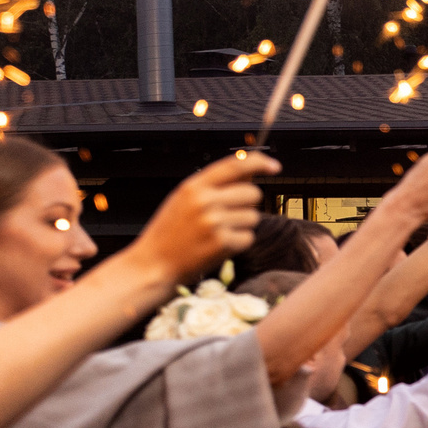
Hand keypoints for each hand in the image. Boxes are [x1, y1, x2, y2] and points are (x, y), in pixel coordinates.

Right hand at [130, 152, 274, 283]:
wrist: (154, 264)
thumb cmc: (170, 232)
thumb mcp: (183, 200)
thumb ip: (213, 185)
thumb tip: (249, 173)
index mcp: (194, 186)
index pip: (235, 166)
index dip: (259, 162)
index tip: (274, 166)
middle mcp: (205, 201)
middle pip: (253, 193)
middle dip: (247, 204)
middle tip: (227, 216)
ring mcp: (215, 223)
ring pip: (253, 217)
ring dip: (242, 225)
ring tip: (216, 233)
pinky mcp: (223, 243)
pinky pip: (249, 238)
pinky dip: (239, 243)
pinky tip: (218, 246)